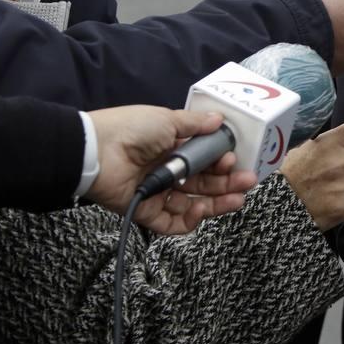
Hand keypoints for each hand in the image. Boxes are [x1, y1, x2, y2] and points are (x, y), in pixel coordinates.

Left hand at [86, 106, 258, 235]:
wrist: (97, 151)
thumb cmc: (130, 130)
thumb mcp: (167, 120)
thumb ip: (195, 124)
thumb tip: (219, 120)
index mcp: (172, 147)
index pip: (205, 159)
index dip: (222, 161)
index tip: (235, 158)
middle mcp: (167, 170)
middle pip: (203, 183)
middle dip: (227, 183)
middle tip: (246, 181)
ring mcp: (158, 193)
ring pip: (193, 204)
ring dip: (217, 203)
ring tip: (237, 199)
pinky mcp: (148, 212)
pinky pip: (172, 223)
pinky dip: (189, 221)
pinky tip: (202, 210)